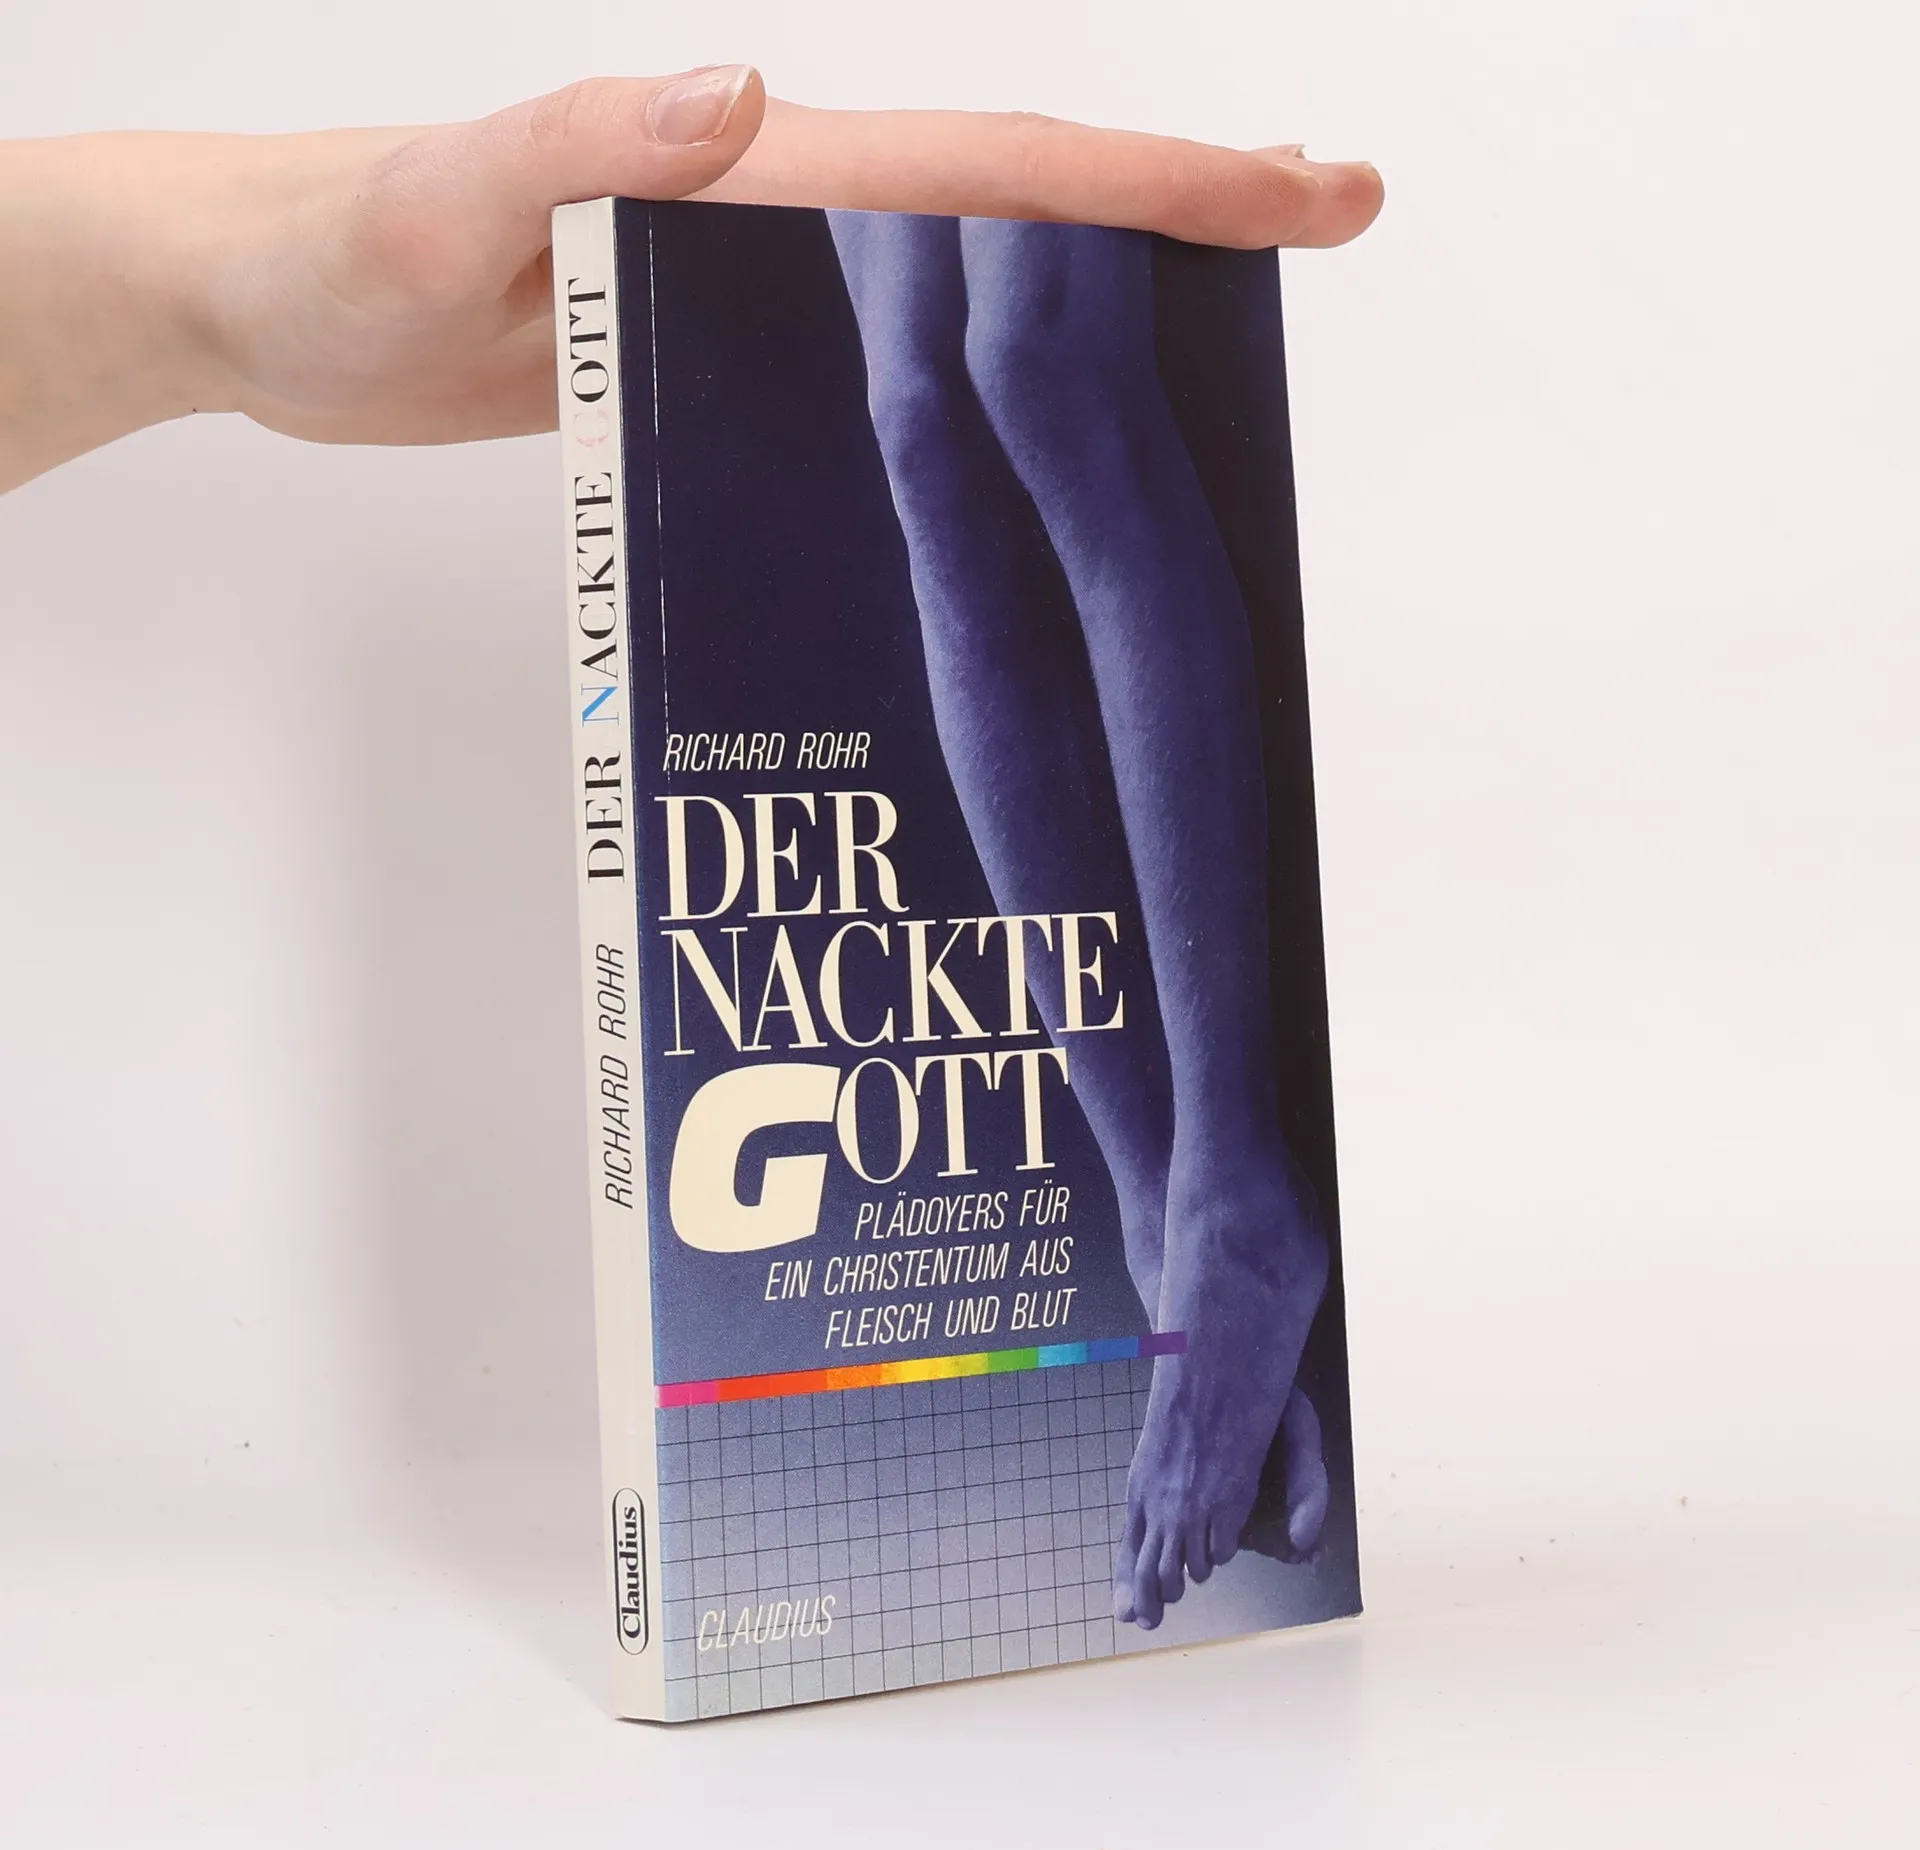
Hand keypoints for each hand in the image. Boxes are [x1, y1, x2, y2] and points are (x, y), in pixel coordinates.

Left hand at [0, 69, 1381, 490]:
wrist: (266, 297)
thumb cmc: (329, 254)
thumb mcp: (435, 208)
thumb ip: (574, 142)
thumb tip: (747, 94)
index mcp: (744, 177)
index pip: (983, 169)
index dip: (1148, 181)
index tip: (1297, 189)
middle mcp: (774, 219)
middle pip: (1015, 205)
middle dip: (1181, 209)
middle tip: (1330, 216)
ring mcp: (755, 290)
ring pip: (965, 290)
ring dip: (1100, 298)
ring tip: (1225, 337)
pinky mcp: (720, 355)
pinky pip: (884, 366)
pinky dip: (978, 391)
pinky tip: (1020, 453)